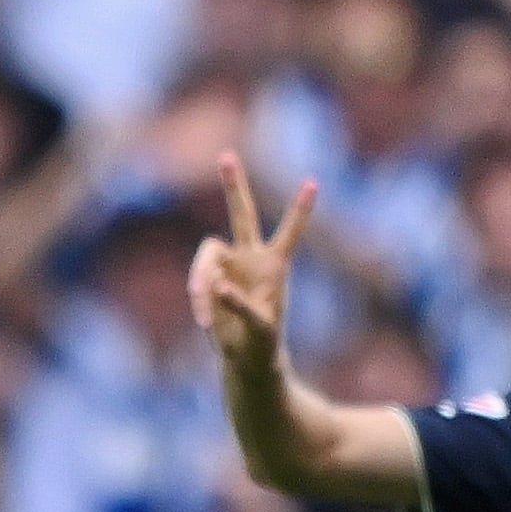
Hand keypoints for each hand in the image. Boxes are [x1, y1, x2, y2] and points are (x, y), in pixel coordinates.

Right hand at [185, 151, 314, 376]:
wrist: (245, 355)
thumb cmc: (263, 342)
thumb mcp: (263, 328)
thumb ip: (243, 306)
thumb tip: (219, 285)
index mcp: (275, 266)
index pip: (289, 232)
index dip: (299, 210)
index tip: (313, 183)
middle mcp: (250, 258)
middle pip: (241, 215)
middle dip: (233, 186)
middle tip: (226, 156)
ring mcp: (226, 268)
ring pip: (207, 254)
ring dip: (201, 280)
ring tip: (205, 318)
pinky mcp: (207, 283)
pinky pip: (198, 283)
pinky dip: (201, 302)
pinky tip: (207, 321)